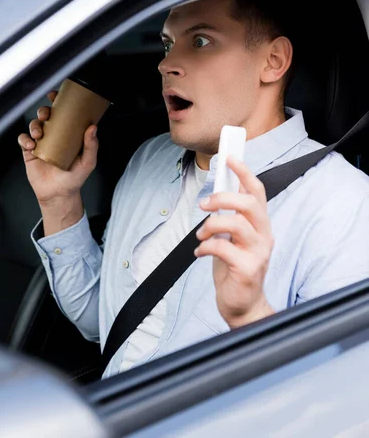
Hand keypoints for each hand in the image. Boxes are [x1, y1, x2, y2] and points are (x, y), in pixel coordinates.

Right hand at [17, 90, 98, 205]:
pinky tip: (30, 145)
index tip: (56, 95)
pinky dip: (24, 139)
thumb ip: (91, 146)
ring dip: (34, 125)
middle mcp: (55, 135)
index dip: (59, 102)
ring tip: (38, 133)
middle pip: (47, 116)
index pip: (64, 114)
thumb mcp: (87, 162)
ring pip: (34, 125)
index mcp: (69, 134)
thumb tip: (92, 128)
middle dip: (44, 110)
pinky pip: (23, 139)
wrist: (58, 195)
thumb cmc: (74, 178)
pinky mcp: (30, 152)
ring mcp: (41, 143)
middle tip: (47, 114)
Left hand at [194, 155, 274, 328]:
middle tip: (204, 204)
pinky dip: (207, 247)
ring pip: (237, 223)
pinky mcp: (247, 269)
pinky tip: (200, 253)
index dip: (244, 172)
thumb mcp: (233, 238)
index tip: (230, 156)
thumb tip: (219, 193)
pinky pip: (224, 248)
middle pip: (250, 203)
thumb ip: (231, 217)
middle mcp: (264, 236)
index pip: (257, 192)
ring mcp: (258, 252)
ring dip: (212, 224)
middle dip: (223, 197)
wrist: (243, 307)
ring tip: (200, 235)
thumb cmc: (235, 269)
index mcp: (260, 225)